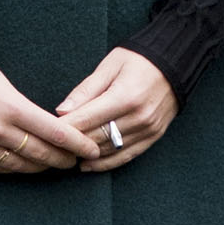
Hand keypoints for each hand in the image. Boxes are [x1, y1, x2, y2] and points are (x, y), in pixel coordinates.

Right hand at [0, 61, 96, 174]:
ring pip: (22, 165)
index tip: (90, 150)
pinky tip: (27, 166)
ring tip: (54, 164)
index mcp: (13, 108)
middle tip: (76, 161)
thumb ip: (26, 109)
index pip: (55, 133)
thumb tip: (48, 127)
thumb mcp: (6, 85)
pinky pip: (0, 168)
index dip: (77, 144)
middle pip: (42, 153)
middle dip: (63, 159)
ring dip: (42, 167)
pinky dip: (18, 169)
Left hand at [56, 48, 178, 171]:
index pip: (86, 119)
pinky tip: (88, 165)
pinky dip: (106, 163)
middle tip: (52, 147)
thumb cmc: (139, 59)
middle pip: (96, 137)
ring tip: (66, 156)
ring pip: (109, 149)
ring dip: (87, 155)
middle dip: (72, 143)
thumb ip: (85, 90)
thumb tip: (62, 112)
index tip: (46, 133)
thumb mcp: (109, 66)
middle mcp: (139, 116)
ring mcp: (148, 129)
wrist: (177, 62)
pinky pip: (127, 155)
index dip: (64, 129)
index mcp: (125, 96)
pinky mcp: (154, 136)